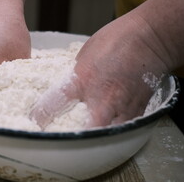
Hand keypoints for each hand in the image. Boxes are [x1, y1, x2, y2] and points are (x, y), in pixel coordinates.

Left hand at [30, 14, 170, 128]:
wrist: (149, 38)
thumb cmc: (115, 41)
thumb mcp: (84, 57)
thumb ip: (75, 77)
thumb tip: (67, 90)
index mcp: (83, 79)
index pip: (56, 102)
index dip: (41, 115)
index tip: (34, 121)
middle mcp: (101, 97)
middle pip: (84, 129)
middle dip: (71, 137)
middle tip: (60, 141)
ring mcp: (121, 107)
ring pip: (106, 136)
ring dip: (93, 140)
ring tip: (83, 143)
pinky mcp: (137, 112)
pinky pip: (122, 130)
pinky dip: (112, 134)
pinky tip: (105, 133)